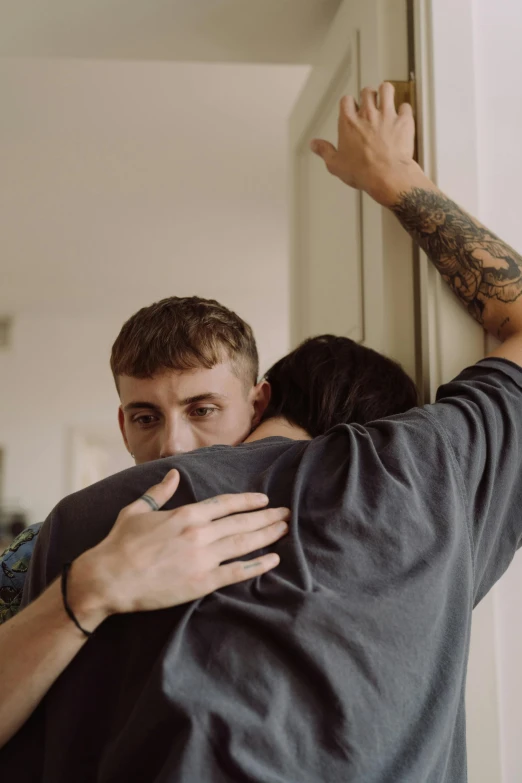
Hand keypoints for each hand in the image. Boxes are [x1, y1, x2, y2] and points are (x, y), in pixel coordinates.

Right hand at [69, 470, 288, 627]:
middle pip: (241, 522)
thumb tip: (173, 473)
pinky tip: (273, 559)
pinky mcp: (201, 582)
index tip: (264, 500)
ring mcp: (202, 558)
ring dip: (267, 535)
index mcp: (186, 514)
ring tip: (284, 530)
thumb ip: (159, 492)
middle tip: (286, 514)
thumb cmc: (119, 544)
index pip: (225, 504)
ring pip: (244, 543)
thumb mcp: (137, 510)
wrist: (108, 578)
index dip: (248, 501)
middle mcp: (199, 533)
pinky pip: (236, 572)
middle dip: (267, 517)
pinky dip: (257, 565)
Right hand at [310, 82, 418, 205]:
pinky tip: (402, 114)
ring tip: (386, 97)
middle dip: (368, 95)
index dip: (348, 103)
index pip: (346, 101)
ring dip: (385, 92)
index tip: (350, 108)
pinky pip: (406, 106)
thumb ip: (325, 151)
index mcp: (349, 122)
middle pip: (367, 91)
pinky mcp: (403, 121)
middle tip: (369, 101)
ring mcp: (387, 115)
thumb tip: (315, 145)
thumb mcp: (335, 164)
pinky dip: (404, 110)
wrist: (387, 175)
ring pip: (386, 89)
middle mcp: (367, 114)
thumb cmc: (363, 171)